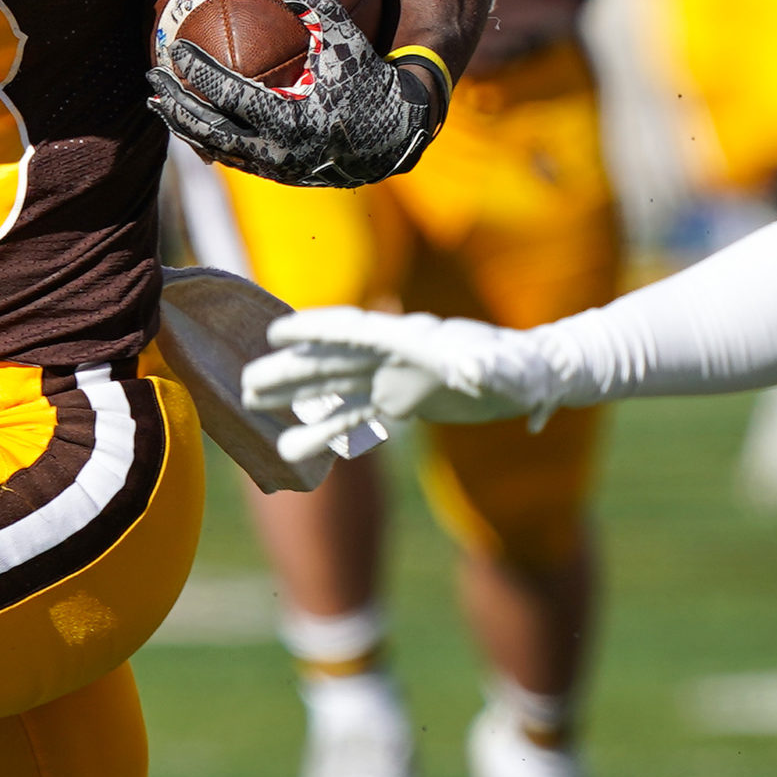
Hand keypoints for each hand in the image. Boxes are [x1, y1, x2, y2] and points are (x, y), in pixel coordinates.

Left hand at [145, 0, 438, 187]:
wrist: (394, 136)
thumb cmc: (368, 80)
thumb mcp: (346, 37)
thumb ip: (315, 3)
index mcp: (290, 119)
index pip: (229, 95)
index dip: (199, 72)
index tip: (174, 48)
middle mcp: (277, 150)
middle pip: (209, 130)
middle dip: (176, 104)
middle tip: (151, 77)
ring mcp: (274, 166)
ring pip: (215, 149)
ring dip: (183, 126)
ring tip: (157, 102)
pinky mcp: (276, 174)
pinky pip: (232, 157)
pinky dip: (207, 139)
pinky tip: (190, 120)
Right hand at [240, 306, 565, 464]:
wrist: (532, 376)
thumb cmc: (522, 370)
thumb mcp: (508, 371)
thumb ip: (488, 370)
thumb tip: (478, 373)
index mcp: (413, 340)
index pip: (357, 331)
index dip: (317, 331)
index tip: (277, 334)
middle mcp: (395, 356)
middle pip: (333, 360)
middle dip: (291, 370)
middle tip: (245, 386)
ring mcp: (393, 378)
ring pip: (335, 387)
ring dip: (296, 395)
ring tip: (253, 406)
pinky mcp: (401, 401)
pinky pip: (355, 416)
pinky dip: (326, 429)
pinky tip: (296, 445)